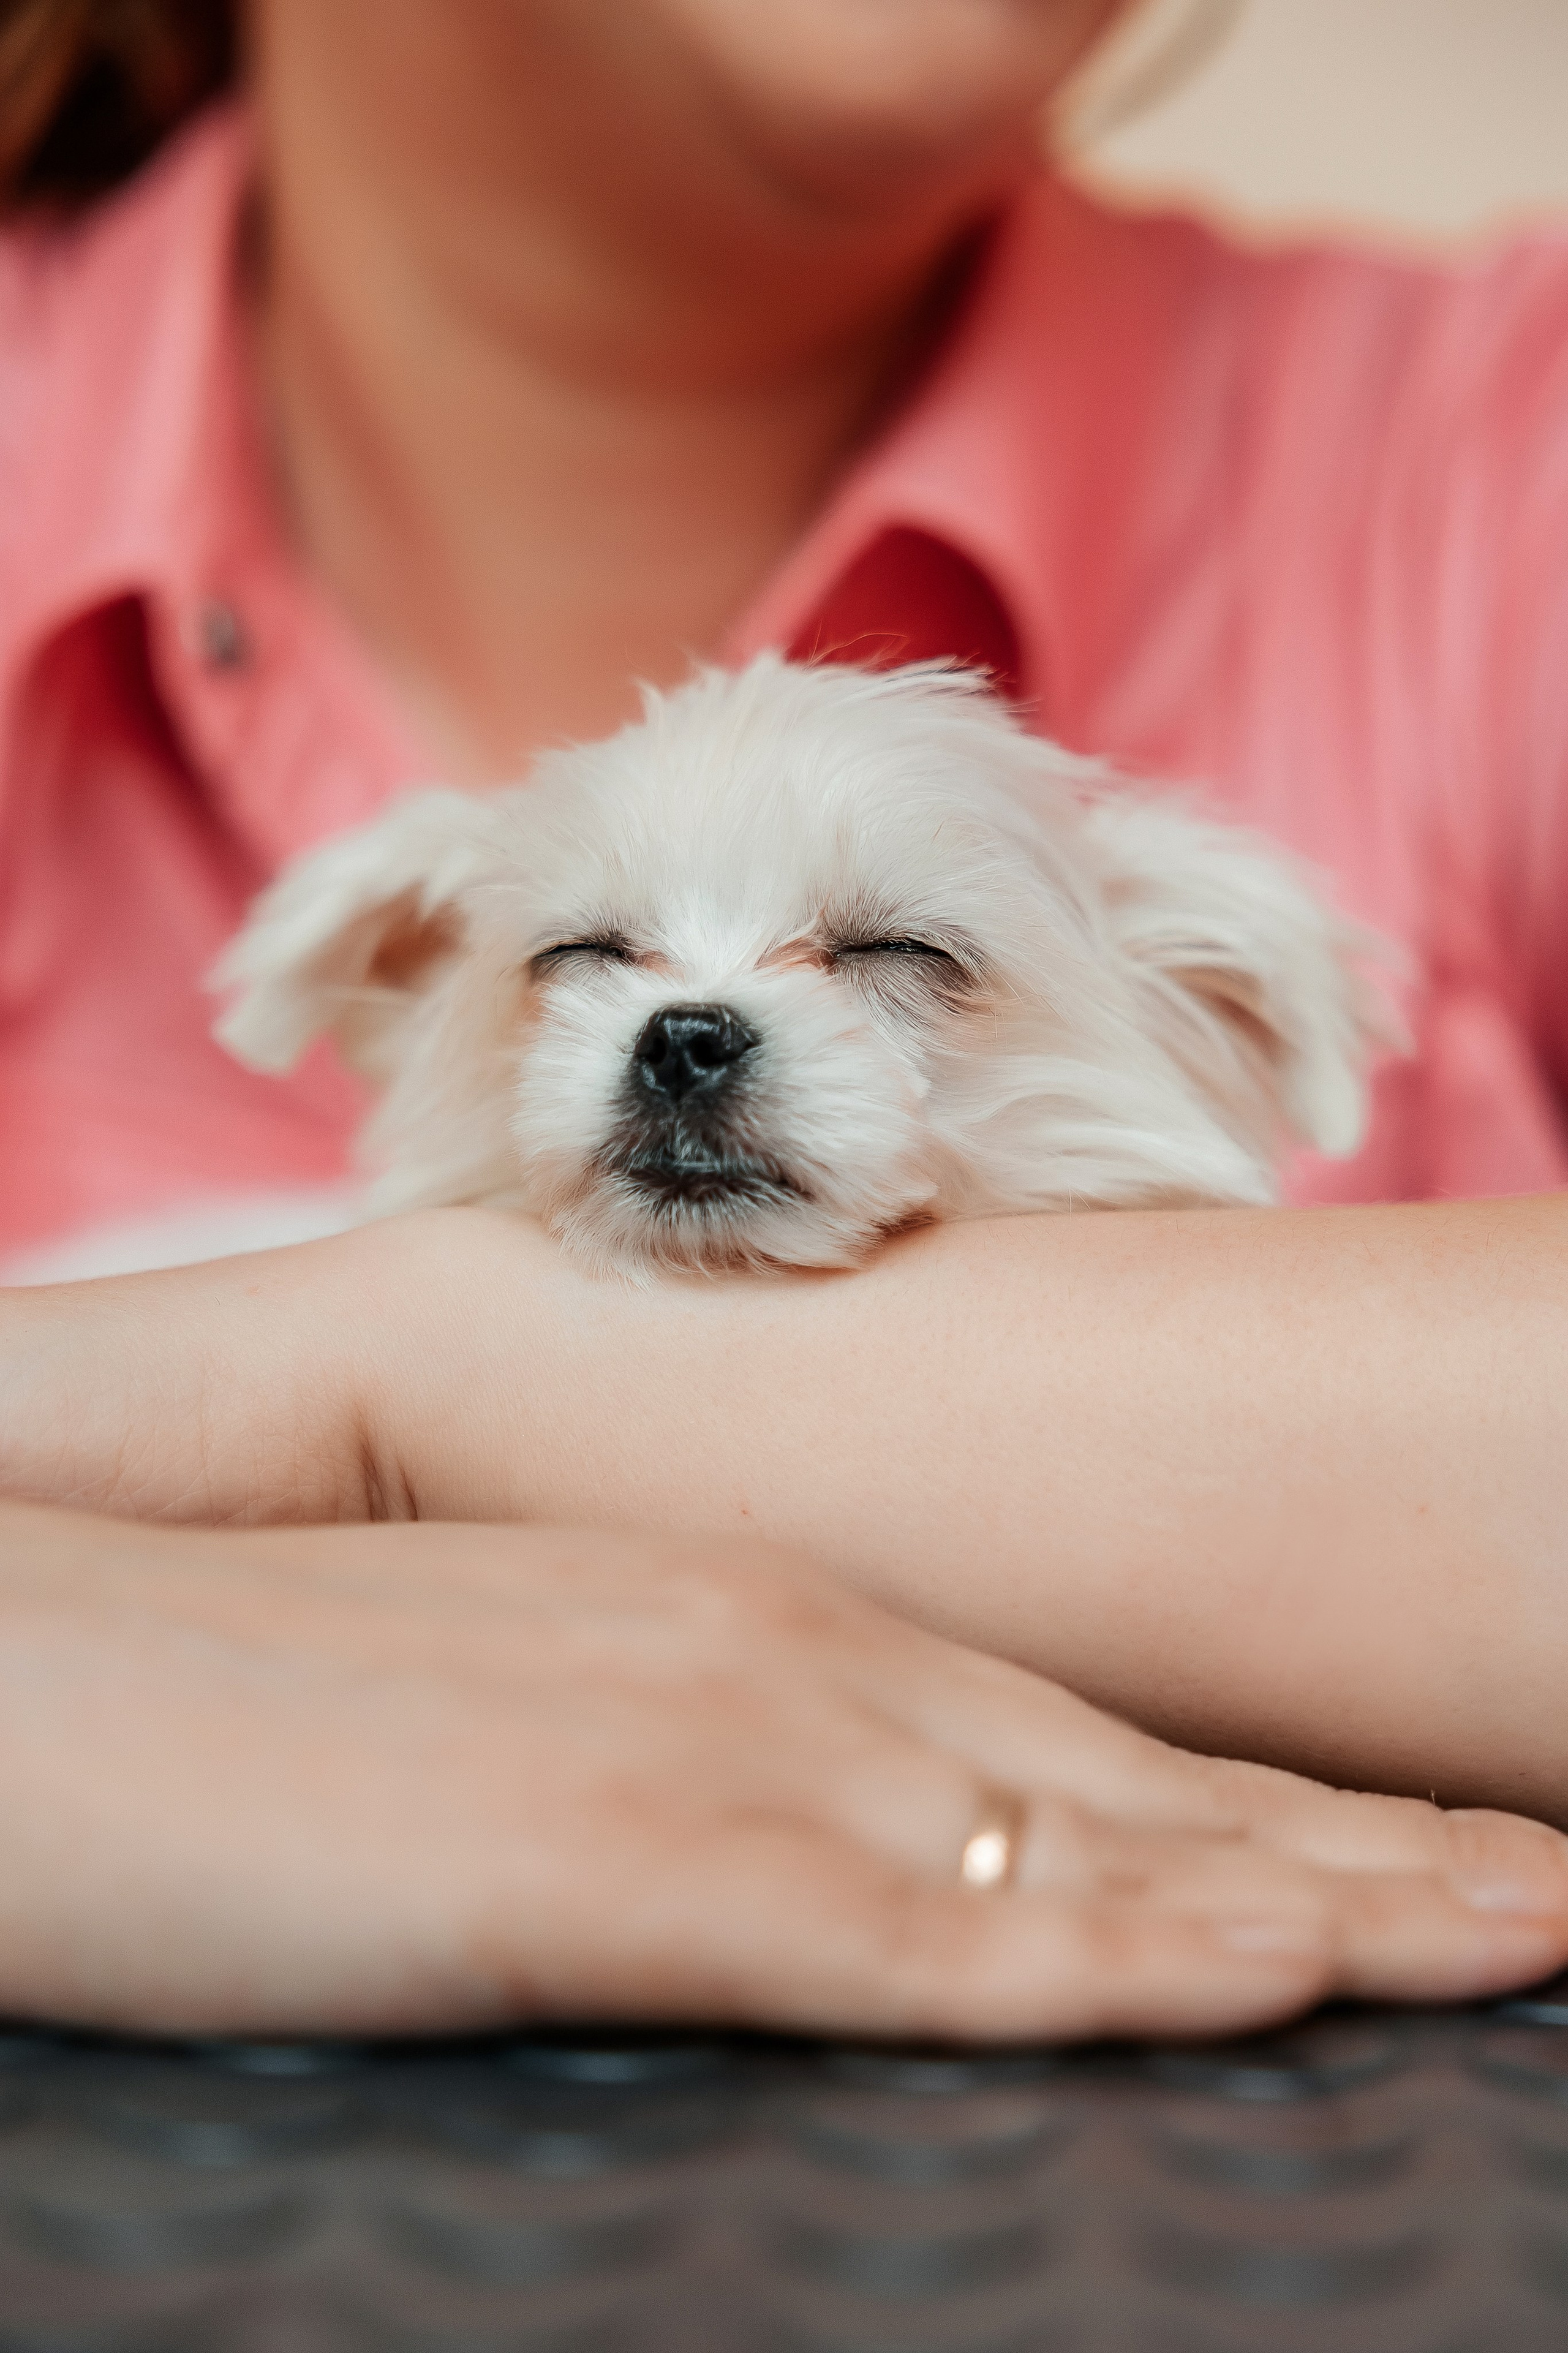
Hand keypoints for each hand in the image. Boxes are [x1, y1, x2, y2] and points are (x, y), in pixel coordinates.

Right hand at [3, 1502, 1564, 2040]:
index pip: (1068, 1740)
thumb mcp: (535, 1714)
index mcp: (757, 1627)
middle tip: (1539, 1892)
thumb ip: (696, 1760)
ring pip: (1074, 1856)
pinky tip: (1260, 1976)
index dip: (1261, 1807)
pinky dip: (1107, 1959)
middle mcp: (782, 1667)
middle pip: (1125, 1787)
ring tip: (1505, 1932)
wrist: (70, 1656)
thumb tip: (814, 1850)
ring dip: (1309, 1905)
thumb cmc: (283, 1704)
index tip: (1412, 1850)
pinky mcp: (628, 1858)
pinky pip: (917, 1933)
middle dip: (1353, 1853)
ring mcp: (720, 1752)